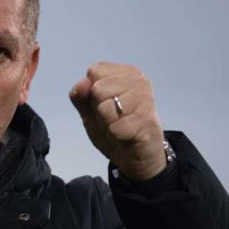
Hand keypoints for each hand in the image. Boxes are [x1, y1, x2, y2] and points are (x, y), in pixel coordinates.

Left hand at [69, 62, 165, 180]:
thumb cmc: (114, 128)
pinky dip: (115, 136)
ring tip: (120, 127)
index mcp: (125, 72)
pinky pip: (114, 128)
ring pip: (105, 108)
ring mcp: (146, 99)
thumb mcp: (89, 111)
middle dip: (99, 110)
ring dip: (107, 124)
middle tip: (114, 119)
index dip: (92, 94)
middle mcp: (139, 80)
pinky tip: (126, 137)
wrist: (136, 156)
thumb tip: (82, 82)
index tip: (107, 105)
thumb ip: (81, 96)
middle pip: (98, 89)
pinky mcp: (147, 121)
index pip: (94, 72)